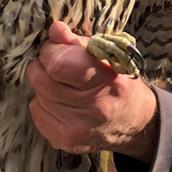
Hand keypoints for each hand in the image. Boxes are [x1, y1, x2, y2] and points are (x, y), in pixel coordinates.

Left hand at [26, 21, 157, 161]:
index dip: (51, 51)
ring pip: (37, 96)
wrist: (135, 122)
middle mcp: (93, 109)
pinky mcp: (65, 141)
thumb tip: (54, 29)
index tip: (56, 47)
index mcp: (106, 81)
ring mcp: (77, 129)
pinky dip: (44, 103)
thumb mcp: (108, 56)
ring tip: (64, 84)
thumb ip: (78, 42)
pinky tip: (61, 102)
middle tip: (56, 64)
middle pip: (42, 80)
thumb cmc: (119, 81)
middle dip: (43, 66)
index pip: (58, 64)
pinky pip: (37, 112)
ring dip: (44, 85)